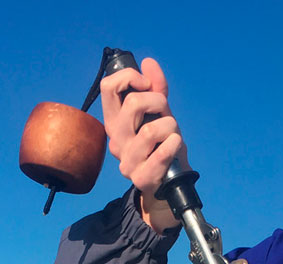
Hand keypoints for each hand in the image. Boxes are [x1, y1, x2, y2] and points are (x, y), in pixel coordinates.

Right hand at [99, 57, 188, 232]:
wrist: (170, 182)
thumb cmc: (162, 145)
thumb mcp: (160, 114)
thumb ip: (156, 89)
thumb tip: (148, 62)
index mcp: (114, 122)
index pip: (108, 87)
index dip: (130, 77)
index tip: (146, 84)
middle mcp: (116, 140)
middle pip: (132, 104)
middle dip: (158, 101)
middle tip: (165, 112)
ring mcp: (126, 161)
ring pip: (149, 130)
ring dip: (170, 126)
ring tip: (172, 134)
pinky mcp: (141, 178)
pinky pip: (159, 154)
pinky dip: (173, 144)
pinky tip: (175, 144)